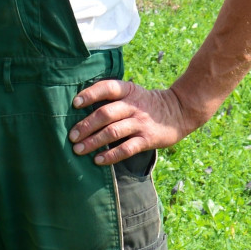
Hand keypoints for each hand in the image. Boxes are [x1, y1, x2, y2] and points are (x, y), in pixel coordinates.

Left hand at [68, 79, 202, 165]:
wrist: (179, 111)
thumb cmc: (146, 103)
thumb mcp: (132, 92)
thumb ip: (112, 98)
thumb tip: (81, 106)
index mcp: (128, 90)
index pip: (106, 88)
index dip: (90, 94)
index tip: (75, 104)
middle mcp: (133, 106)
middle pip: (105, 114)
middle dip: (85, 126)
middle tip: (71, 136)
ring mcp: (140, 123)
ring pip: (113, 132)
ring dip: (93, 142)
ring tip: (79, 149)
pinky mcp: (147, 139)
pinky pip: (126, 148)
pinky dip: (111, 155)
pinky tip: (98, 160)